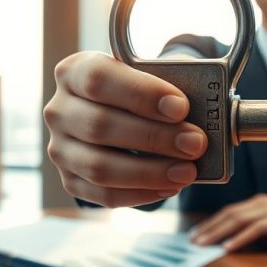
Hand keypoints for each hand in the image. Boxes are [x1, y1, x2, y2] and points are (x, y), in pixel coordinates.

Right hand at [43, 51, 207, 207]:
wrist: (117, 112)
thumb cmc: (138, 92)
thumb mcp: (147, 78)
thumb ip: (168, 90)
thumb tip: (208, 118)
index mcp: (74, 71)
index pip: (99, 79)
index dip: (141, 94)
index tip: (180, 107)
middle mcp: (59, 110)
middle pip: (99, 125)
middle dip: (154, 137)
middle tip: (195, 143)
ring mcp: (60, 148)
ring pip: (99, 166)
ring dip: (149, 172)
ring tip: (187, 171)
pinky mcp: (70, 179)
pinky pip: (102, 194)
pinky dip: (139, 193)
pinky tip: (168, 186)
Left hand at [190, 194, 266, 251]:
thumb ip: (254, 227)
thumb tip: (234, 240)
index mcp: (255, 203)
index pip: (227, 211)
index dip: (210, 222)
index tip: (196, 233)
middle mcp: (258, 203)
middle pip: (228, 214)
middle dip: (208, 227)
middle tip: (193, 240)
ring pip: (237, 219)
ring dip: (218, 232)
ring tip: (204, 243)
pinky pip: (255, 229)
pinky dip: (240, 238)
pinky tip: (229, 247)